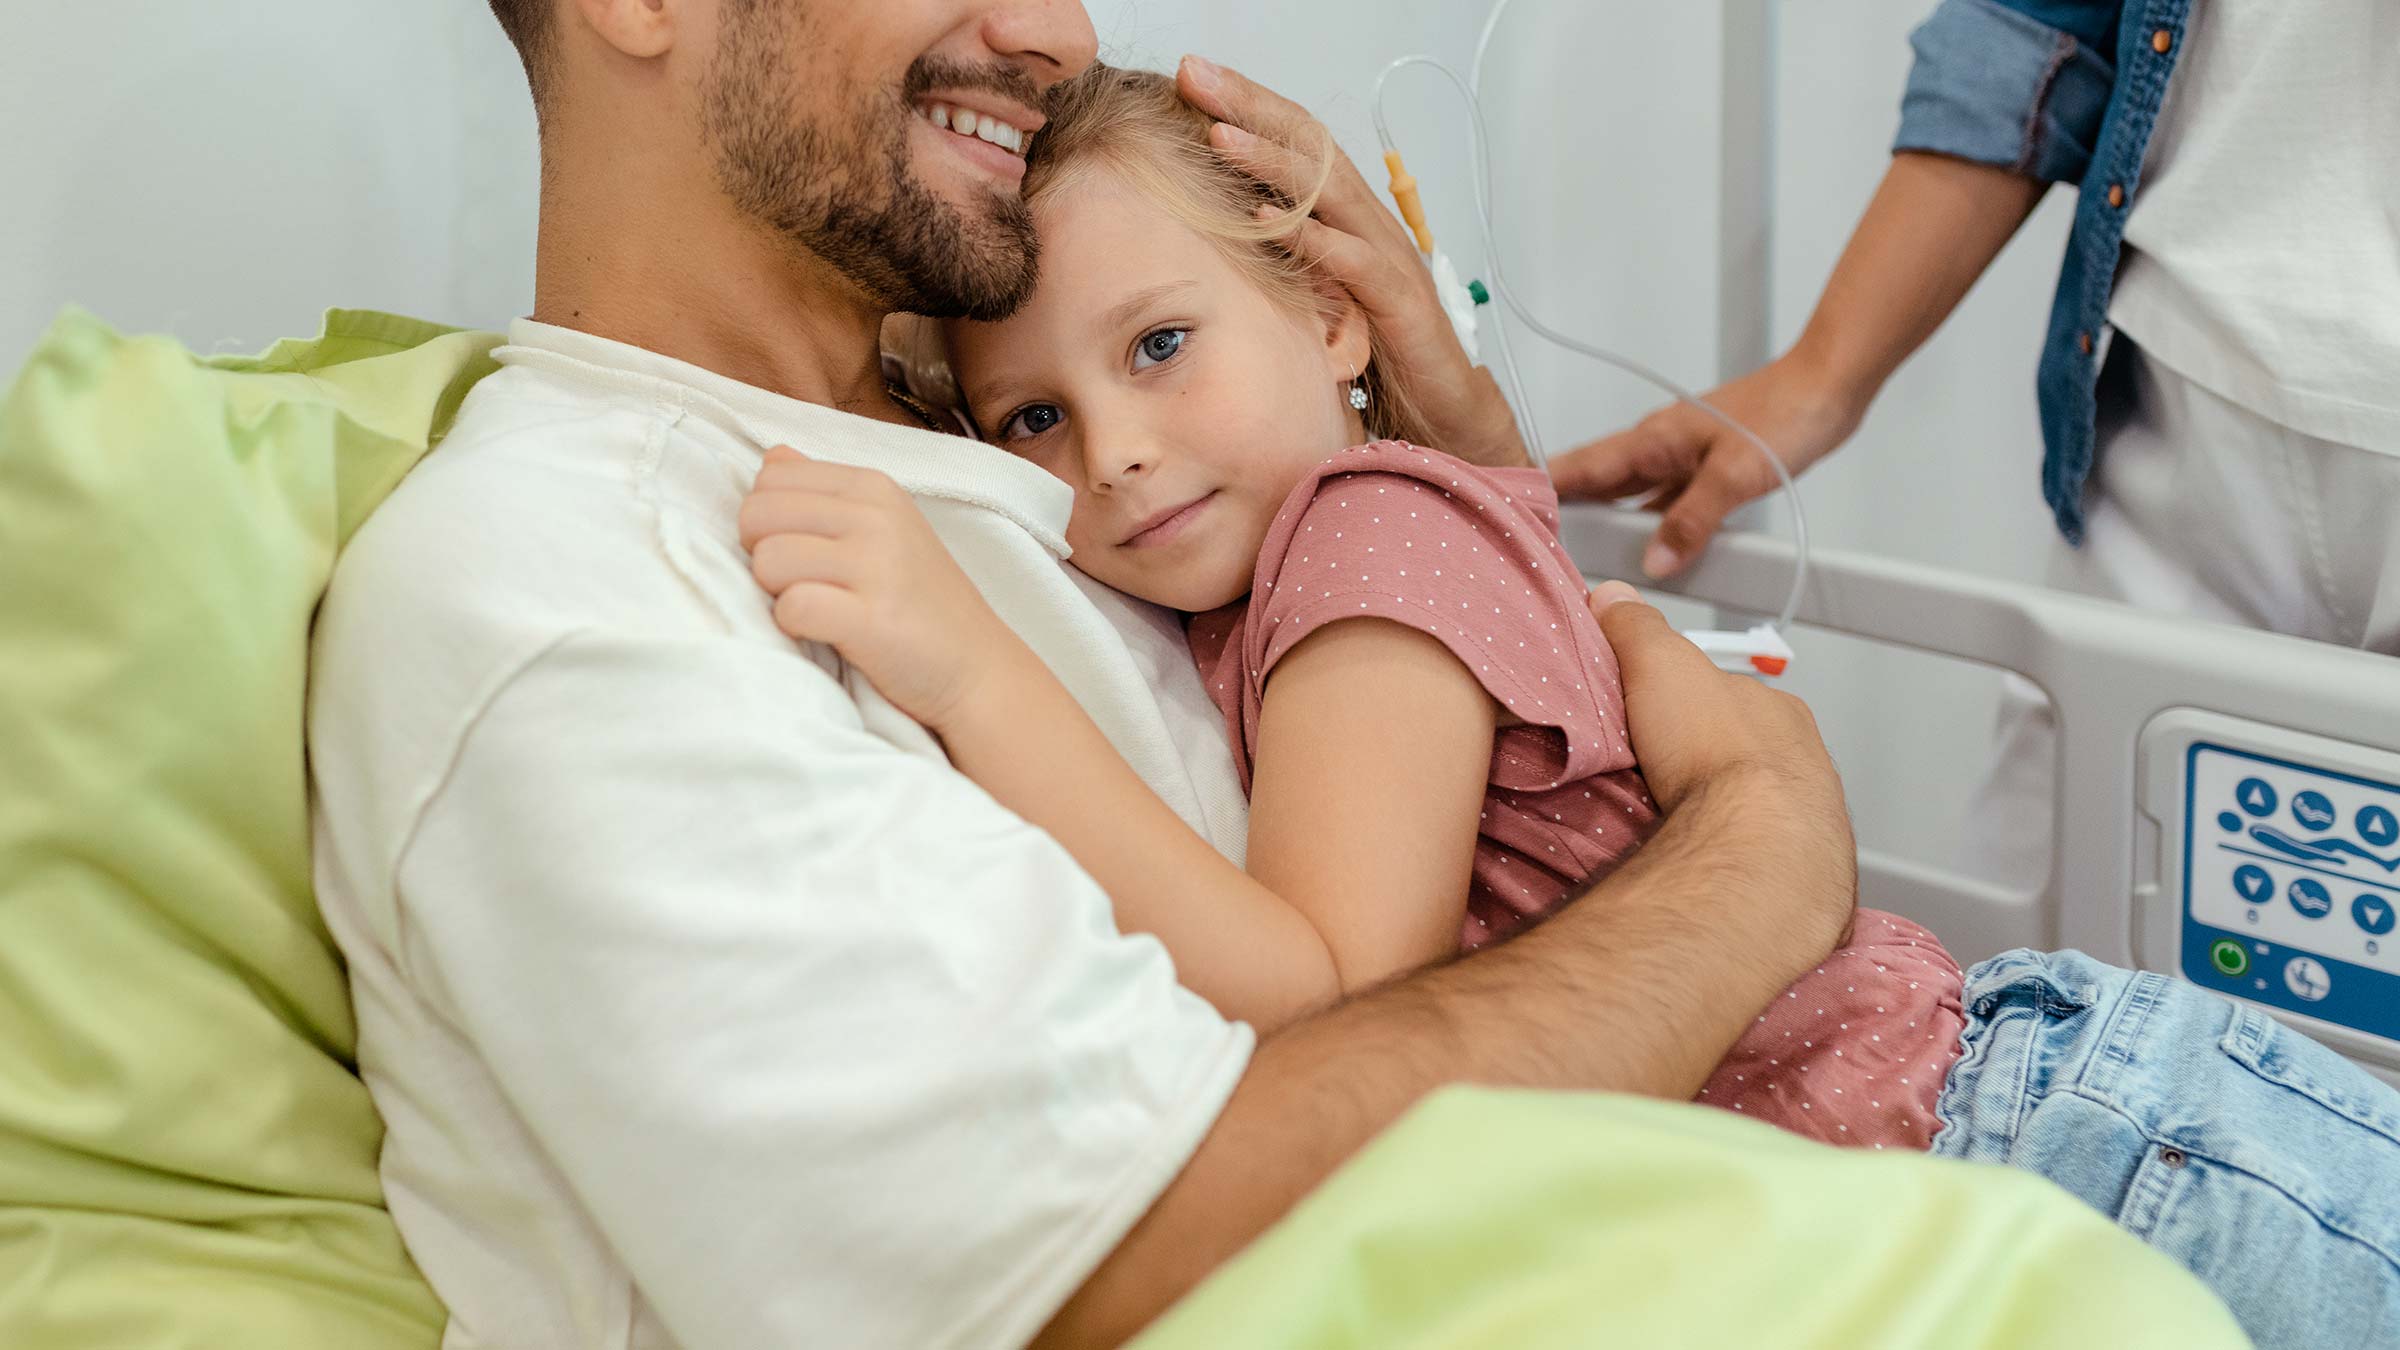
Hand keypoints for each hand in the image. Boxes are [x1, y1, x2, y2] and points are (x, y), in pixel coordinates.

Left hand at [740, 447, 1025, 728]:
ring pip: (767, 560)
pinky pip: (791, 609)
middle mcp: (876, 516)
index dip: (768, 519)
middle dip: (761, 554)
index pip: (771, 476)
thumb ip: (823, 489)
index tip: (802, 549)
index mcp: (873, 486)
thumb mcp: (884, 525)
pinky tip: (825, 632)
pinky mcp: (873, 618)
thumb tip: (772, 456)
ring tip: (818, 608)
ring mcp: (878, 565)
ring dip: (776, 594)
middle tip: (801, 583)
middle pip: (756, 514)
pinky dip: (794, 627)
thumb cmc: (919, 599)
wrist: (977, 667)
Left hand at [1177, 55, 1526, 467]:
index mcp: (1348, 218)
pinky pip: (1354, 262)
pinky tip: (1269, 221)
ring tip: (1220, 136)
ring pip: (1329, 195)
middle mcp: (1369, 225)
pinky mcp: (1399, 301)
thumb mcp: (1318, 295)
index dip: (1249, 107)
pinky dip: (1313, 239)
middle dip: (1252, 109)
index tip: (1192, 77)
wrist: (1446, 409)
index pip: (1297, 144)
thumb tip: (1226, 229)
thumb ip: (1285, 258)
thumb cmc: (1381, 353)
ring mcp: (1388, 258)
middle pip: (1310, 149)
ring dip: (1272, 162)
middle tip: (1196, 77)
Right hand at [1548, 349, 1866, 577]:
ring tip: (1589, 560)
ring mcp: (1680, 459)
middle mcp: (1657, 448)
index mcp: (1651, 441)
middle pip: (1596, 486)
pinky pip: (1664, 502)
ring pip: (1629, 496)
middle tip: (1543, 554)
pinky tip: (1653, 549)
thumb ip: (1692, 522)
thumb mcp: (1735, 476)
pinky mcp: (1705, 469)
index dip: (1542, 492)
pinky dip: (1652, 525)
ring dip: (1611, 524)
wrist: (1829, 385)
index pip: (1579, 469)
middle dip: (1566, 516)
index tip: (1514, 520)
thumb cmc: (1785, 411)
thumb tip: (1655, 562)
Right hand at [1586, 581, 1854, 933]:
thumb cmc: (1716, 753)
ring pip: (1752, 808)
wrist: (1756, 847)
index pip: (1729, 695)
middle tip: (1651, 774)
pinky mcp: (1798, 873)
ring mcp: (1806, 820)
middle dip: (1702, 760)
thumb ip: (1635, 627)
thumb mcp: (1660, 662)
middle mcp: (1802, 762)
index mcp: (1778, 711)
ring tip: (1665, 821)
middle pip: (1742, 752)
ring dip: (1715, 812)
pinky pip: (1754, 853)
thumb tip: (1611, 596)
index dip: (1687, 701)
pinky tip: (1694, 858)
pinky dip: (1725, 852)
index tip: (1651, 716)